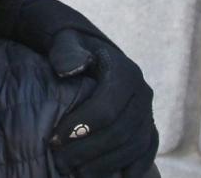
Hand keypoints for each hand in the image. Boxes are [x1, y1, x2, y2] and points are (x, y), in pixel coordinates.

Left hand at [15, 0, 158, 176]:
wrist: (76, 44)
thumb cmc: (62, 40)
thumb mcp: (59, 35)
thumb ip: (64, 48)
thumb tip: (70, 69)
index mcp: (123, 70)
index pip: (108, 107)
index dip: (83, 127)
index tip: (54, 139)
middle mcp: (141, 92)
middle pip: (121, 132)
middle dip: (90, 151)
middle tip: (60, 163)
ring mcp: (146, 110)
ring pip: (134, 147)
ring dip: (105, 164)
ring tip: (75, 172)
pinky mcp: (146, 126)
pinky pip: (145, 152)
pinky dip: (131, 168)